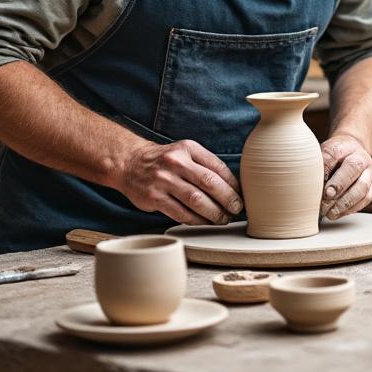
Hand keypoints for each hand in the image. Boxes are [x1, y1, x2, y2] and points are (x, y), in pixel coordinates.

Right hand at [114, 139, 242, 225]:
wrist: (130, 163)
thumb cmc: (165, 161)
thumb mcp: (185, 152)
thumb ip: (205, 165)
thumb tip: (233, 187)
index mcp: (188, 149)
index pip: (217, 167)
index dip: (233, 184)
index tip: (241, 196)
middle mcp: (176, 162)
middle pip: (209, 184)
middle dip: (228, 200)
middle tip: (237, 210)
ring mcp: (163, 180)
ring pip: (196, 201)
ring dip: (214, 213)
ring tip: (223, 219)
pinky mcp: (154, 198)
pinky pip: (181, 213)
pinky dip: (196, 220)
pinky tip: (205, 222)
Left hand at [321, 133, 371, 220]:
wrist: (355, 152)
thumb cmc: (335, 156)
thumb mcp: (324, 153)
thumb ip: (317, 165)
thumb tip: (307, 183)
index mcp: (344, 147)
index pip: (334, 154)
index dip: (325, 168)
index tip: (315, 180)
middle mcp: (360, 158)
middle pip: (352, 169)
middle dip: (338, 186)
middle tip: (326, 198)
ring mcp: (369, 173)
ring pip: (362, 188)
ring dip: (345, 203)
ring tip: (330, 213)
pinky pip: (365, 199)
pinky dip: (351, 209)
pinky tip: (338, 213)